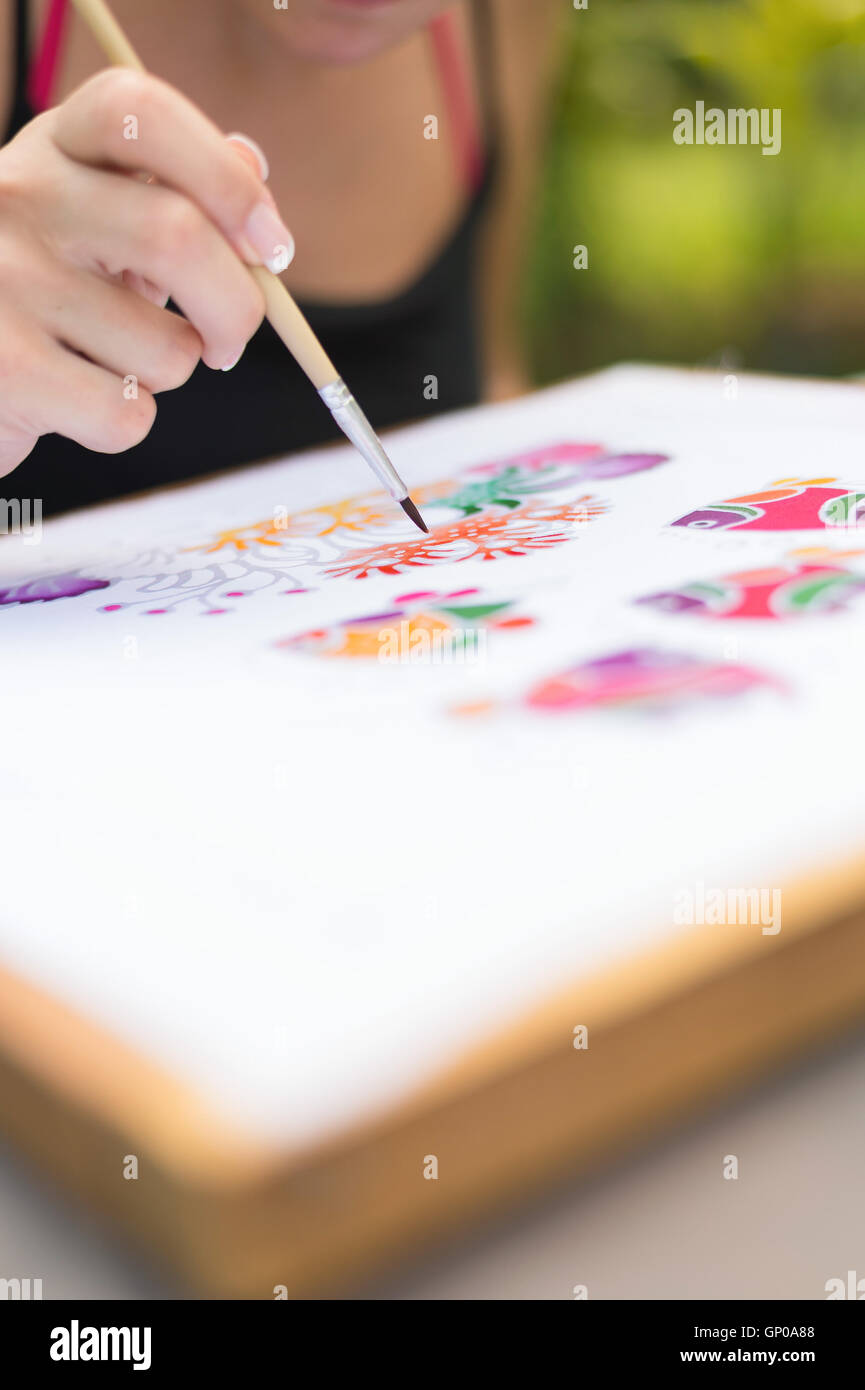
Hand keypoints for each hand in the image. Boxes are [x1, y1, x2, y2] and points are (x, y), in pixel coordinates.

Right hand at [0, 68, 294, 476]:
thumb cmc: (46, 294)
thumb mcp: (100, 223)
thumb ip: (178, 191)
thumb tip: (251, 164)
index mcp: (53, 147)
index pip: (142, 116)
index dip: (227, 180)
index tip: (273, 248)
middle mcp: (18, 196)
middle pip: (175, 236)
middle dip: (237, 308)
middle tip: (228, 342)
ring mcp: (3, 280)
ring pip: (166, 348)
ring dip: (169, 372)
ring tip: (115, 362)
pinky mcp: (4, 370)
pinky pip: (128, 413)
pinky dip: (127, 422)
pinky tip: (79, 402)